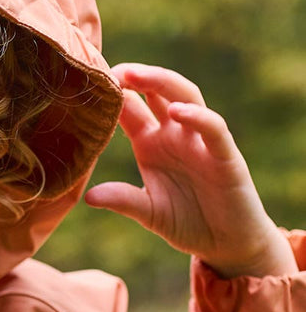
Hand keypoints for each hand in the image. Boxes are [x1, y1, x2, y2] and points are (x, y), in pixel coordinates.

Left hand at [85, 64, 295, 277]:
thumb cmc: (187, 222)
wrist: (225, 242)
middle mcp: (174, 135)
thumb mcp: (148, 212)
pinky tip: (176, 111)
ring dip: (161, 83)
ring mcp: (200, 141)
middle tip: (108, 69)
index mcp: (150, 144)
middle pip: (156, 92)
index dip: (112, 94)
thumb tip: (88, 197)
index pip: (130, 109)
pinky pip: (213, 129)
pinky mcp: (225, 155)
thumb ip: (123, 200)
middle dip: (135, 77)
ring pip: (185, 98)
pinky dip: (197, 117)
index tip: (87, 83)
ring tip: (135, 75)